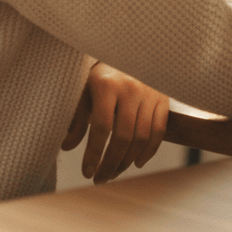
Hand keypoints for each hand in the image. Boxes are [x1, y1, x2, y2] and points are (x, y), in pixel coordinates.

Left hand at [62, 62, 169, 183]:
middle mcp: (131, 88)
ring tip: (114, 172)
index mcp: (107, 85)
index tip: (87, 173)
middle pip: (123, 136)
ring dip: (127, 161)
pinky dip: (150, 150)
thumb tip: (67, 146)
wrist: (129, 52)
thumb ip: (76, 117)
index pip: (101, 127)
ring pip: (142, 136)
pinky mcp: (163, 97)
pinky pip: (159, 129)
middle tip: (100, 179)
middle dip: (111, 163)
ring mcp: (150, 92)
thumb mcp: (84, 90)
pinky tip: (137, 162)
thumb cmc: (102, 75)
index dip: (94, 154)